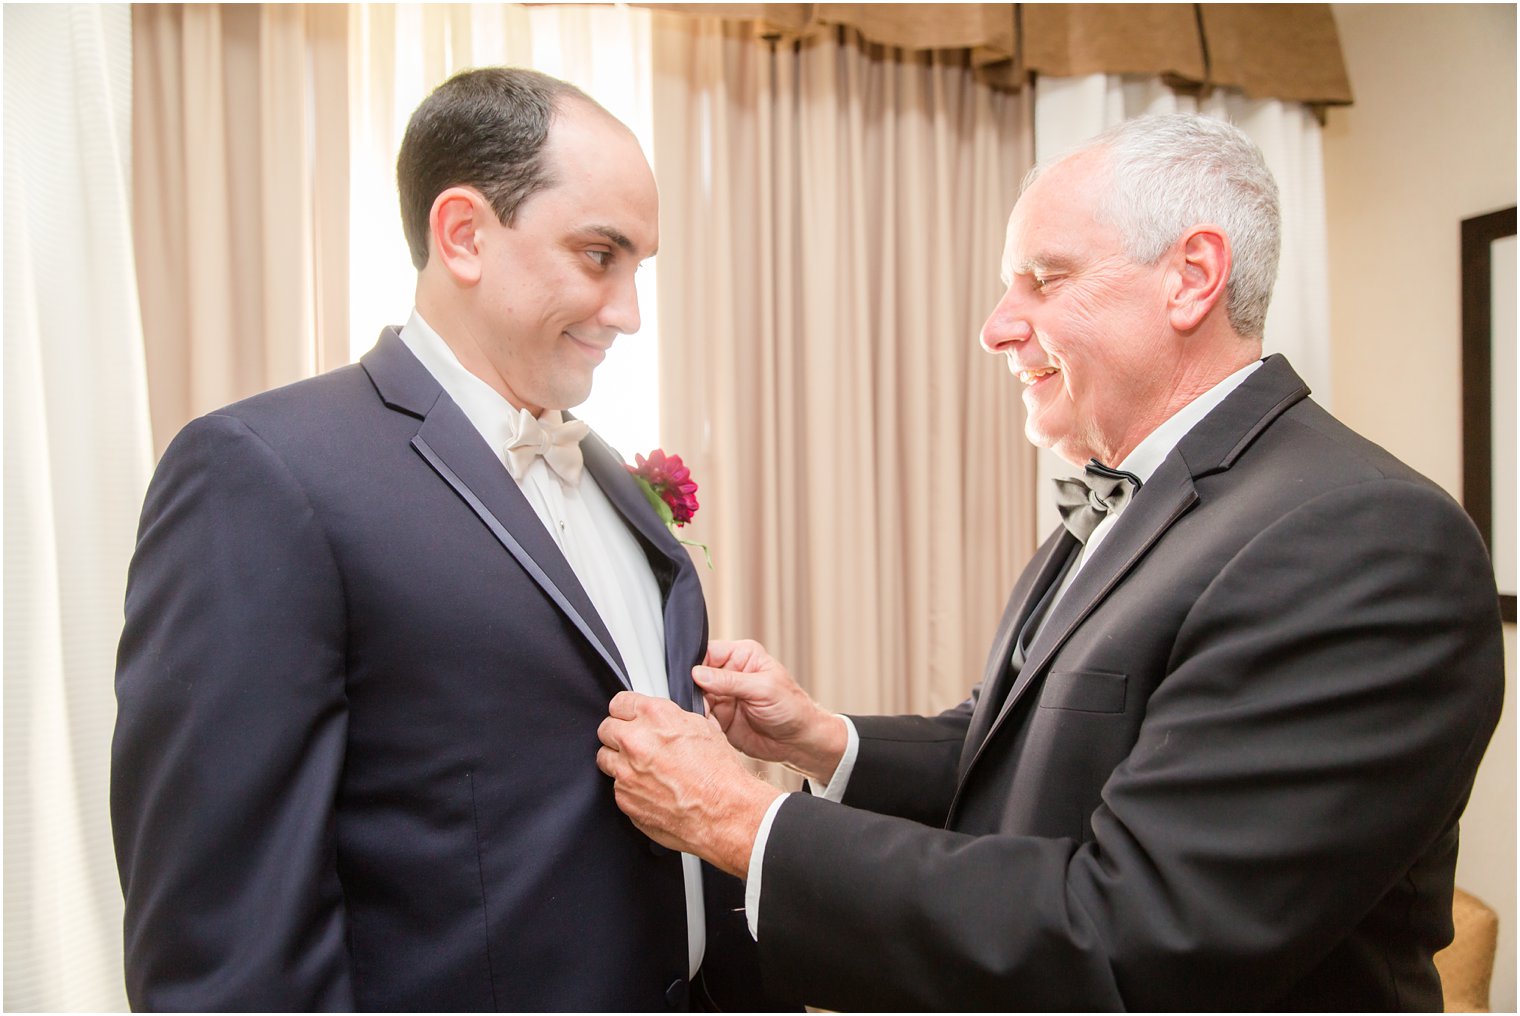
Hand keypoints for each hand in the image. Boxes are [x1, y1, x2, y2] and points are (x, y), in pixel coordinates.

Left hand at [596, 692, 781, 876]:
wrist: (725, 812)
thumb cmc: (720, 774)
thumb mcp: (703, 728)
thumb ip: (672, 719)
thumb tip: (662, 720)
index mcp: (655, 717)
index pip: (619, 703)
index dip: (626, 711)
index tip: (628, 717)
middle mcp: (635, 741)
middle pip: (606, 729)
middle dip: (619, 734)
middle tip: (635, 743)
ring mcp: (626, 772)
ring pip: (605, 758)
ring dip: (620, 761)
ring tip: (643, 769)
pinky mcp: (624, 799)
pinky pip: (617, 788)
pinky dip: (629, 788)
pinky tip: (651, 790)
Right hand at [695, 639, 847, 784]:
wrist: (799, 741)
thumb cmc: (792, 708)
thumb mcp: (763, 689)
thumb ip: (729, 681)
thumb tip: (697, 673)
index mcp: (741, 656)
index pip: (708, 652)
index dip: (695, 665)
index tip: (690, 680)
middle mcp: (728, 674)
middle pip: (696, 677)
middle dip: (692, 690)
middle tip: (699, 703)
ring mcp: (722, 697)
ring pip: (694, 699)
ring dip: (695, 708)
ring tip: (705, 717)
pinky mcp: (719, 718)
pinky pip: (700, 718)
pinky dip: (699, 723)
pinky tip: (707, 728)